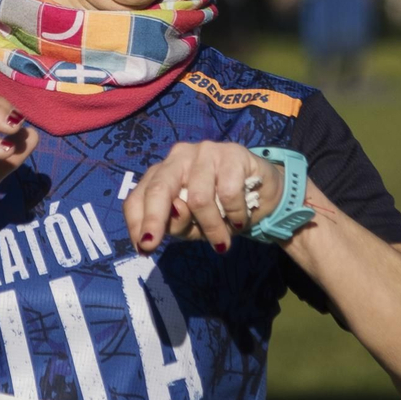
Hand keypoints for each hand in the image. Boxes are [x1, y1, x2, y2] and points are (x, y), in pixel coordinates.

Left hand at [123, 142, 284, 254]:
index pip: (139, 196)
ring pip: (198, 198)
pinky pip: (228, 193)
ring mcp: (205, 152)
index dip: (135, 222)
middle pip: (159, 188)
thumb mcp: (193, 225)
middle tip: (153, 243)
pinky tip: (239, 220)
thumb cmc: (221, 209)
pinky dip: (234, 214)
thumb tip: (163, 224)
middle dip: (154, 219)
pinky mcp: (232, 153)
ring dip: (211, 227)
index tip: (142, 247)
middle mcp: (178, 157)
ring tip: (223, 241)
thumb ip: (176, 225)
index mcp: (163, 174)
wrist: (264, 193)